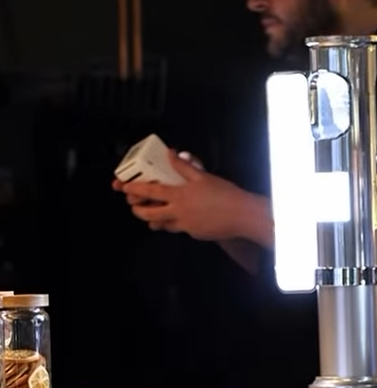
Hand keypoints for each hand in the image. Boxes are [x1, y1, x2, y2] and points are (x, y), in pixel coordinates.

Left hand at [113, 150, 272, 247]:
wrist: (241, 215)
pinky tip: (182, 217)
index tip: (125, 187)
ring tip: (153, 215)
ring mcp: (184, 225)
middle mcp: (178, 212)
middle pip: (149, 213)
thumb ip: (184, 166)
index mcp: (179, 195)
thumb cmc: (225, 193)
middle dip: (138, 209)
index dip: (136, 189)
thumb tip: (171, 154)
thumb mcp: (204, 176)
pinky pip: (178, 229)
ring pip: (161, 224)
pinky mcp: (193, 233)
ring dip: (154, 219)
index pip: (151, 191)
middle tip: (135, 205)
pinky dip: (175, 223)